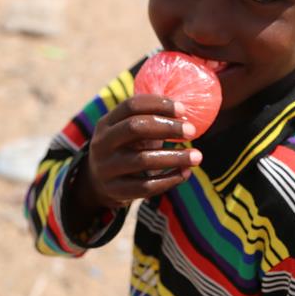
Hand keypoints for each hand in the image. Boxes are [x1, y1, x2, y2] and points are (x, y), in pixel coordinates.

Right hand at [83, 94, 202, 209]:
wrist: (97, 182)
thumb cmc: (124, 148)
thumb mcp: (127, 131)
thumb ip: (149, 120)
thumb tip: (184, 113)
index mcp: (106, 123)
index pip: (131, 106)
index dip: (158, 104)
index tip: (182, 109)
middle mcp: (102, 143)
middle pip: (135, 128)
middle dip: (167, 127)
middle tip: (191, 131)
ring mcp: (107, 168)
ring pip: (143, 160)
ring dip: (175, 157)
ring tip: (197, 156)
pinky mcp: (116, 190)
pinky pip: (147, 186)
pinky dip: (170, 179)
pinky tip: (185, 173)